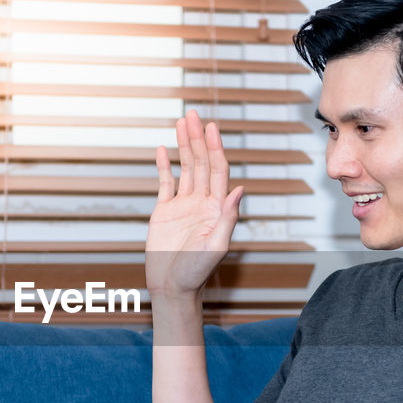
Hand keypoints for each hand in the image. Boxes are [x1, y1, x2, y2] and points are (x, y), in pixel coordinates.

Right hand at [145, 109, 244, 297]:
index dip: (216, 148)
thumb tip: (240, 189)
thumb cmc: (197, 273)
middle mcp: (201, 203)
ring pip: (185, 168)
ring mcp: (183, 205)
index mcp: (216, 208)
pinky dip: (164, 166)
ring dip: (184, 145)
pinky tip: (162, 149)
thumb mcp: (216, 246)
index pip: (218, 171)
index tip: (212, 128)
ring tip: (182, 122)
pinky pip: (165, 183)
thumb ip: (228, 217)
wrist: (172, 287)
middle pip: (202, 163)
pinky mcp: (165, 212)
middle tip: (194, 114)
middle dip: (198, 138)